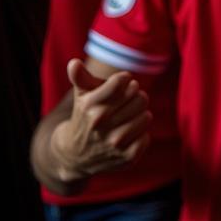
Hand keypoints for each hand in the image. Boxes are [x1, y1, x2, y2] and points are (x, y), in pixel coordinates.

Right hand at [49, 59, 150, 183]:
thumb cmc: (85, 116)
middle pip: (140, 97)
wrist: (73, 156)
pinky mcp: (126, 157)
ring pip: (146, 116)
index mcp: (90, 106)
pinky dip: (141, 135)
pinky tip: (128, 136)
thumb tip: (74, 63)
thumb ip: (80, 77)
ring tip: (127, 119)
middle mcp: (101, 124)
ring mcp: (114, 142)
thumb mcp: (81, 96)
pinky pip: (146, 137)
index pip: (122, 81)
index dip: (125, 80)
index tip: (122, 83)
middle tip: (126, 103)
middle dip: (135, 97)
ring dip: (140, 116)